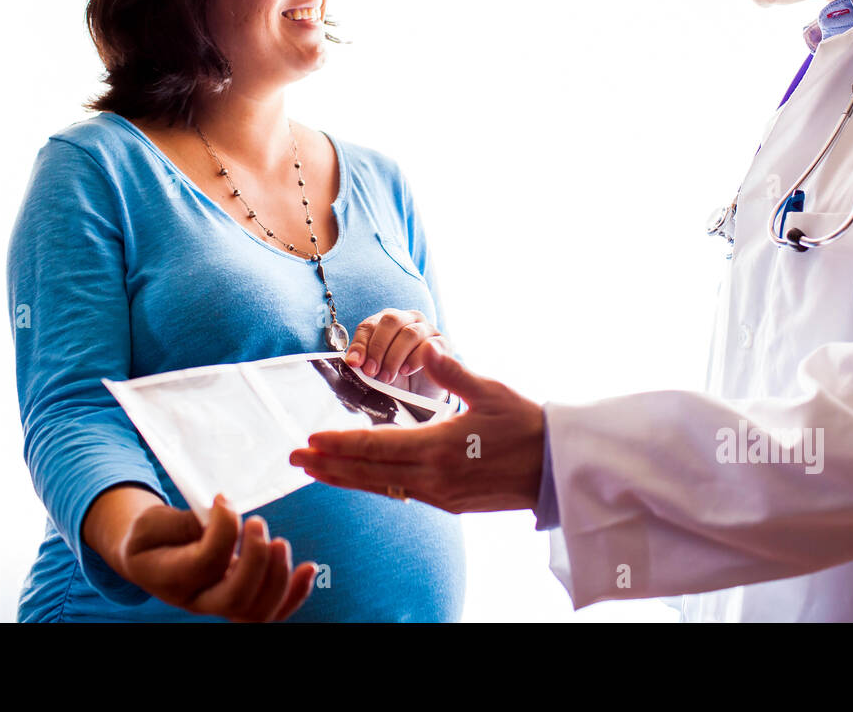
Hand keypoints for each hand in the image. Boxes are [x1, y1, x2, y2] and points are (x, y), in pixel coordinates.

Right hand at [117, 493, 316, 621]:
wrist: (149, 555)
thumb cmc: (153, 534)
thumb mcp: (155, 521)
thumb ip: (186, 521)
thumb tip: (223, 510)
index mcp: (172, 579)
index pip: (207, 563)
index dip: (223, 530)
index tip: (223, 500)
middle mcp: (199, 600)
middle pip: (237, 597)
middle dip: (256, 559)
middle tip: (256, 522)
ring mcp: (222, 604)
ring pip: (258, 611)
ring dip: (278, 576)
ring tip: (279, 542)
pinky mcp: (242, 599)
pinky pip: (272, 611)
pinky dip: (295, 593)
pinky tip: (309, 568)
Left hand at [290, 345, 544, 512]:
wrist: (557, 470)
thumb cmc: (526, 425)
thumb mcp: (490, 391)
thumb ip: (453, 372)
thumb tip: (428, 348)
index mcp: (440, 447)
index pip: (376, 446)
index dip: (340, 443)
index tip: (311, 440)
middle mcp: (434, 477)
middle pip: (369, 472)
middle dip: (329, 465)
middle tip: (295, 458)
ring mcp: (441, 495)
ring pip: (381, 486)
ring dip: (346, 478)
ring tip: (317, 470)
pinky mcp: (449, 503)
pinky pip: (401, 492)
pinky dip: (375, 483)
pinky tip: (361, 477)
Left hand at [345, 308, 450, 386]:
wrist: (421, 393)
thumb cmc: (396, 377)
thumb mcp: (376, 369)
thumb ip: (365, 362)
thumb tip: (352, 361)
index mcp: (386, 322)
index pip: (369, 325)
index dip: (360, 344)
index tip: (355, 364)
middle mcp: (407, 319)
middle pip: (390, 321)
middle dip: (378, 348)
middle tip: (371, 372)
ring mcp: (426, 328)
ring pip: (409, 333)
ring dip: (394, 357)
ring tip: (387, 377)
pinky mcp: (442, 342)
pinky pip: (428, 345)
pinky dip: (414, 359)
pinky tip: (406, 371)